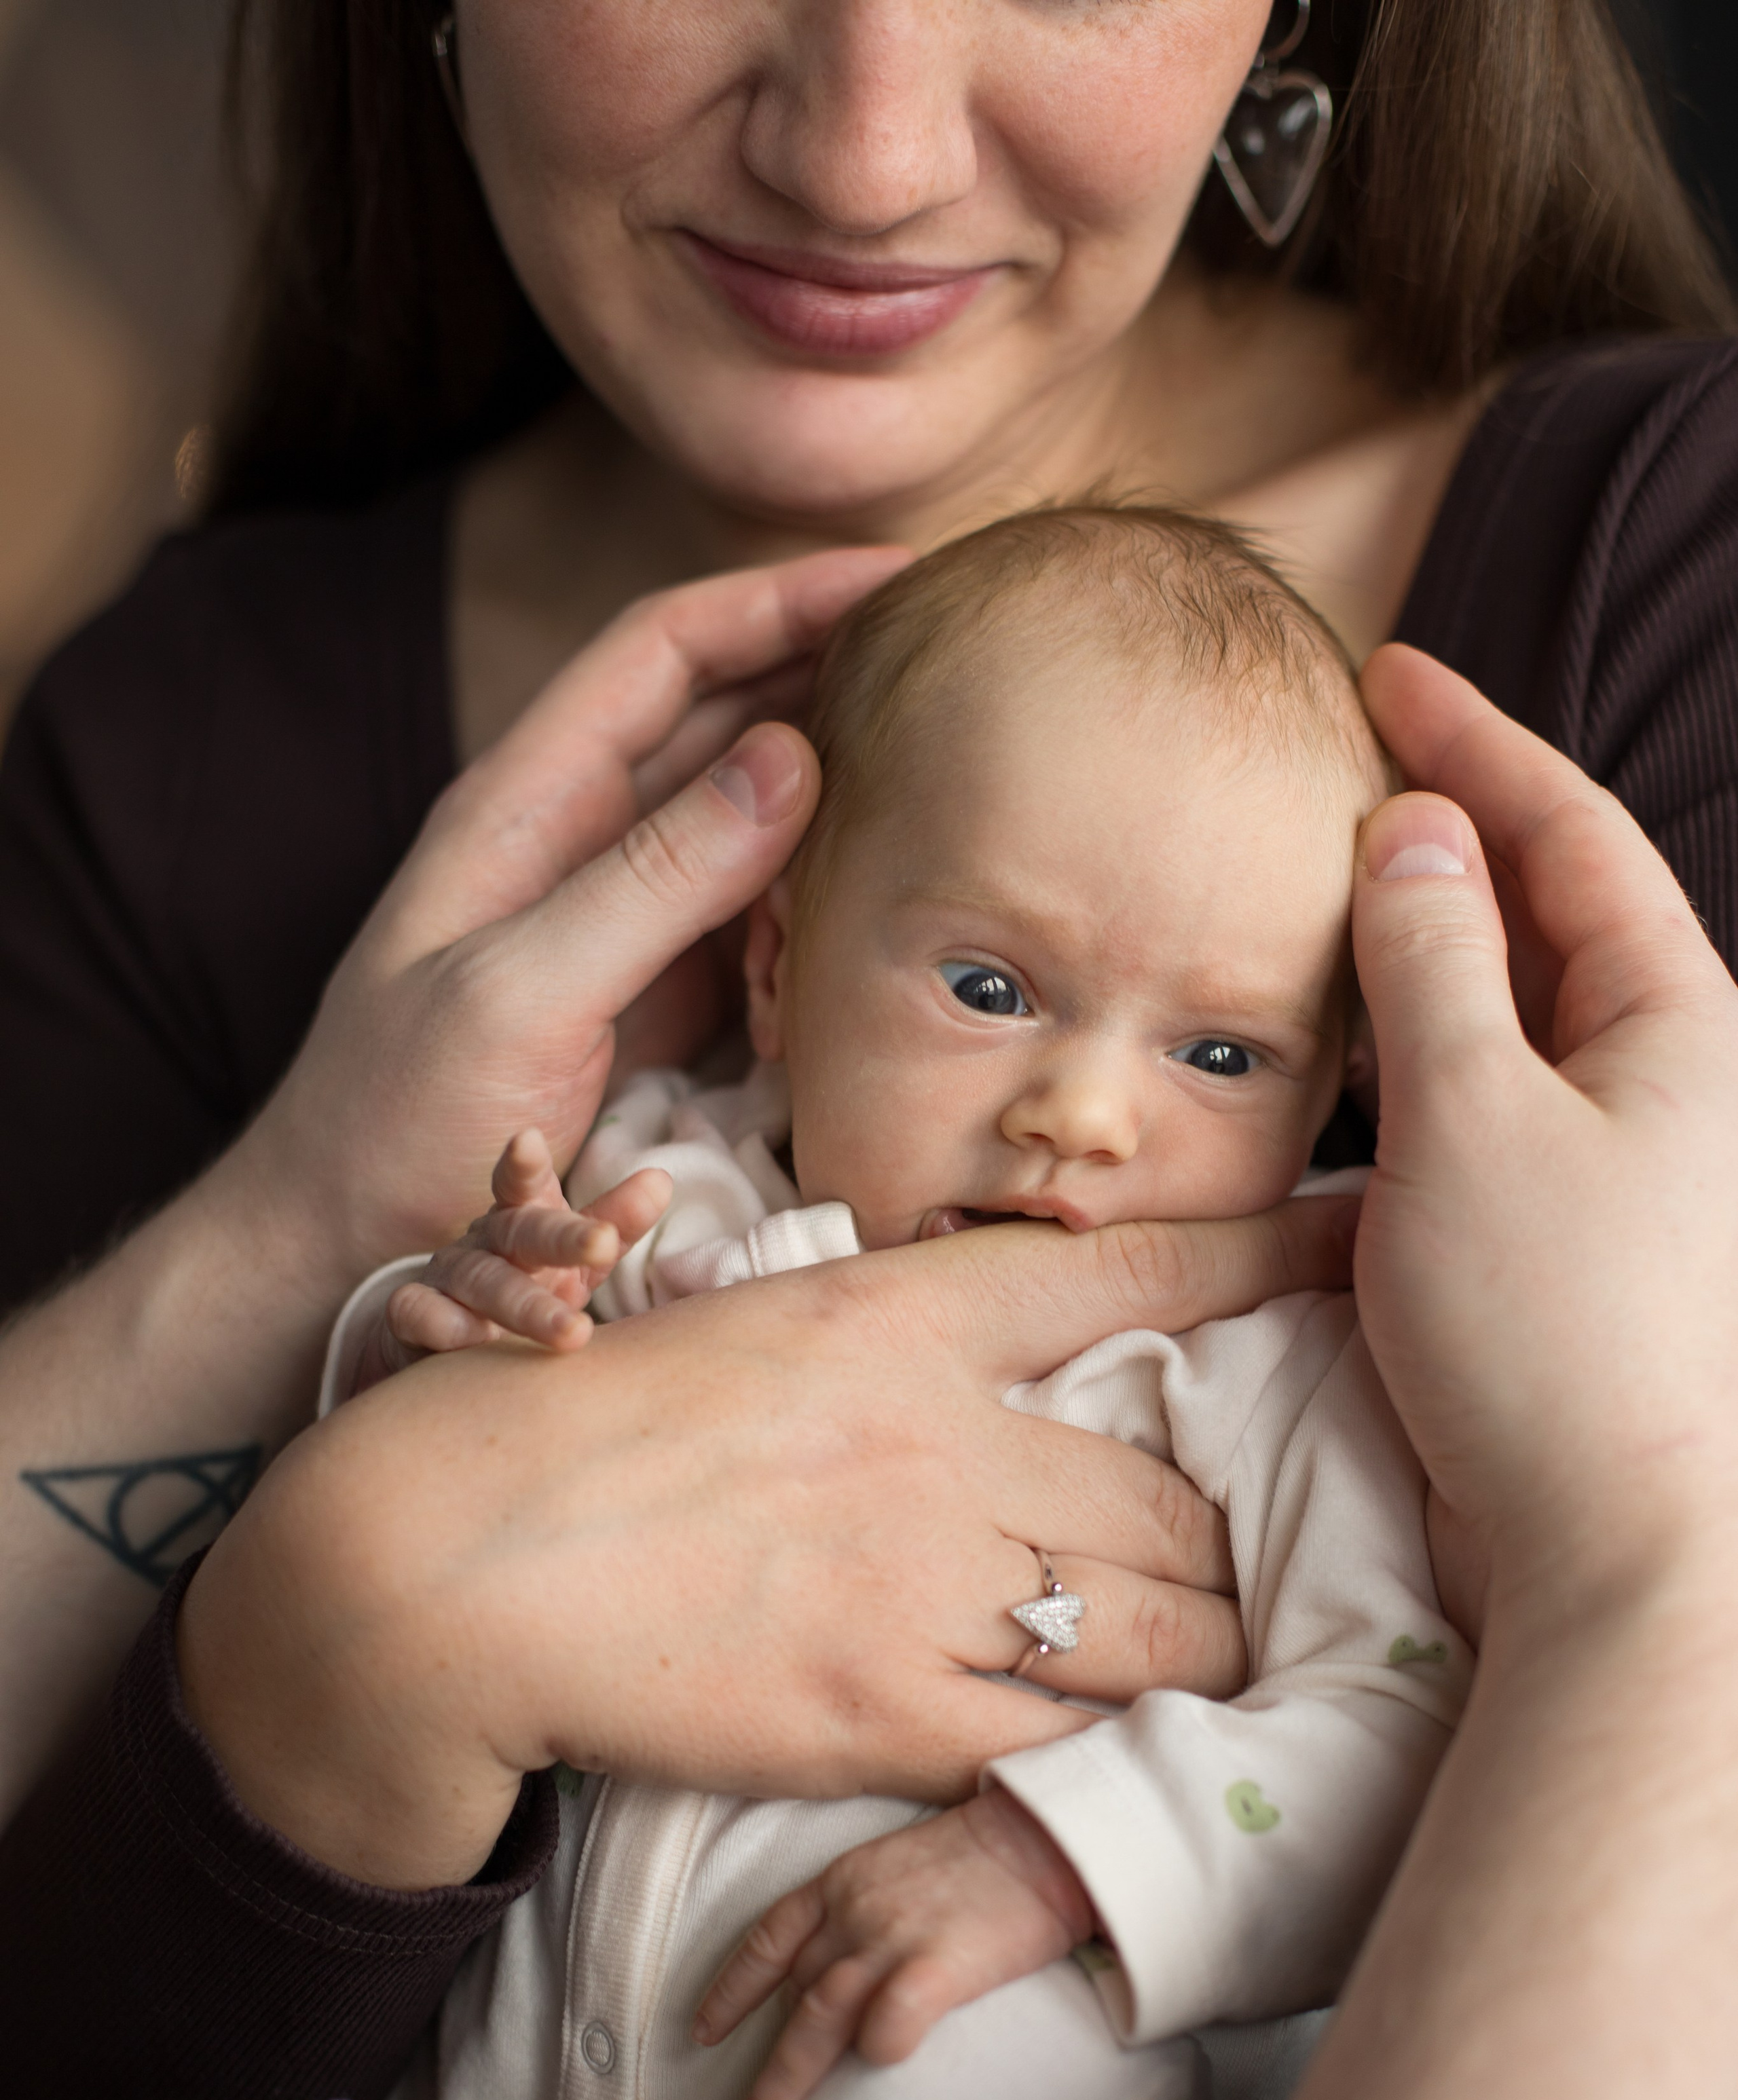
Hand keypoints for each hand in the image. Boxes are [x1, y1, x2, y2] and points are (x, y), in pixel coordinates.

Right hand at [183, 1192, 1354, 1887]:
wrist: (449, 1564)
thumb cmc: (586, 1431)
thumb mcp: (753, 1327)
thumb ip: (894, 1349)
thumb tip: (996, 1392)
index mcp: (895, 1316)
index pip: (1124, 1270)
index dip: (1266, 1254)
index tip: (1361, 1235)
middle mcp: (936, 1439)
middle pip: (1170, 1500)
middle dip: (1224, 1539)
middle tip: (1239, 1558)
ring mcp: (920, 1580)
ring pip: (1149, 1628)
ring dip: (1187, 1648)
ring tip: (1195, 1657)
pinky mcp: (888, 1714)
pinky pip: (1058, 1735)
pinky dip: (1087, 1738)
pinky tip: (1082, 1736)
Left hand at [223, 549, 907, 1289]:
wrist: (345, 1247)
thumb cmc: (398, 1121)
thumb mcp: (517, 995)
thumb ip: (649, 880)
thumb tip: (791, 756)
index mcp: (525, 802)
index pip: (663, 650)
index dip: (777, 596)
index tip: (898, 572)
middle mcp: (580, 839)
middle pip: (724, 714)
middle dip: (831, 673)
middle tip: (958, 665)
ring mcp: (624, 919)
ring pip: (755, 820)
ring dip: (840, 802)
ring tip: (947, 786)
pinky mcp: (659, 996)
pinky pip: (761, 922)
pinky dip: (821, 912)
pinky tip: (880, 917)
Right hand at [357, 1129, 670, 1381]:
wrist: (444, 1334)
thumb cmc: (528, 1284)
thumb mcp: (577, 1257)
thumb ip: (613, 1223)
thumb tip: (661, 1179)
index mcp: (524, 1218)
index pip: (526, 1185)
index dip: (526, 1164)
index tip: (529, 1138)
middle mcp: (485, 1240)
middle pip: (520, 1233)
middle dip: (562, 1238)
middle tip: (602, 1244)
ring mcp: (447, 1275)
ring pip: (482, 1281)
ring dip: (526, 1305)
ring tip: (575, 1332)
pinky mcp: (414, 1316)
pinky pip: (419, 1313)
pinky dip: (443, 1323)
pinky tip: (473, 1338)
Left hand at [696, 1789, 1096, 2099]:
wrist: (1046, 1832)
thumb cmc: (990, 1848)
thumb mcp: (905, 1861)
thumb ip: (872, 1907)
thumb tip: (855, 1961)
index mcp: (843, 1882)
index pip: (769, 1938)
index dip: (733, 1988)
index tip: (704, 2029)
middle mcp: (855, 1912)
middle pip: (794, 1993)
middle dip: (763, 2058)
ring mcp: (892, 1937)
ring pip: (820, 2016)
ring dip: (790, 2074)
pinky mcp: (938, 1964)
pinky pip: (889, 2021)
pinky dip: (878, 2049)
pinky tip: (877, 2074)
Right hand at [1355, 645, 1737, 1623]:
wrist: (1610, 1548)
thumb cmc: (1555, 1333)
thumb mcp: (1472, 1117)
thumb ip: (1435, 963)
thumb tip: (1414, 838)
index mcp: (1680, 1022)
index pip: (1571, 836)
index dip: (1477, 743)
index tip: (1388, 672)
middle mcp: (1665, 1078)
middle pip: (1549, 910)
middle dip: (1449, 830)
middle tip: (1338, 768)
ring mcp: (1617, 1160)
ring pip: (1512, 1009)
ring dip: (1424, 945)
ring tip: (1321, 892)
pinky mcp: (1562, 1236)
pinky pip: (1485, 1102)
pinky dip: (1416, 1054)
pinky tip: (1345, 1049)